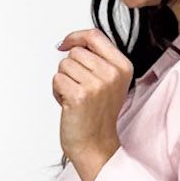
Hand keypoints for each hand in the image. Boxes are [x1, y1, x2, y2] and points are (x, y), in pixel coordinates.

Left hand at [54, 27, 130, 175]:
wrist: (95, 145)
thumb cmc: (98, 115)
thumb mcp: (109, 82)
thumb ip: (97, 59)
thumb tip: (71, 42)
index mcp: (122, 67)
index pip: (95, 35)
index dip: (75, 37)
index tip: (65, 43)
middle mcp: (112, 74)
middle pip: (76, 51)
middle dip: (71, 68)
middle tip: (80, 88)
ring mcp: (96, 84)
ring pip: (64, 65)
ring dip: (64, 80)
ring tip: (75, 97)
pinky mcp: (79, 95)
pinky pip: (57, 79)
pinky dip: (57, 92)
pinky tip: (69, 104)